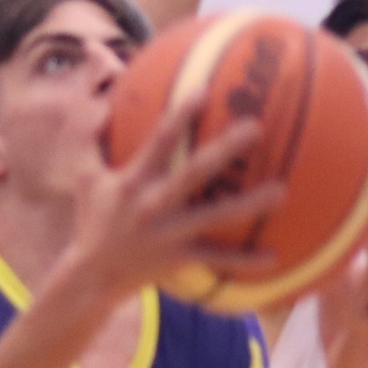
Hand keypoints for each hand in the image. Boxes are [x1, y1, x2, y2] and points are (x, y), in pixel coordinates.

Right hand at [64, 102, 285, 304]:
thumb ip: (88, 137)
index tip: (205, 90)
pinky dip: (245, 260)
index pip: (159, 141)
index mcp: (133, 181)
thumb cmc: (93, 220)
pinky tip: (274, 255)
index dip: (180, 115)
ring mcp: (170, 234)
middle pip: (195, 173)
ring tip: (282, 192)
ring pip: (216, 217)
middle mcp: (153, 205)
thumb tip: (99, 102)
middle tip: (256, 127)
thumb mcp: (85, 177)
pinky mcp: (180, 259)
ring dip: (250, 205)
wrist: (91, 277)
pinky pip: (217, 259)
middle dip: (225, 150)